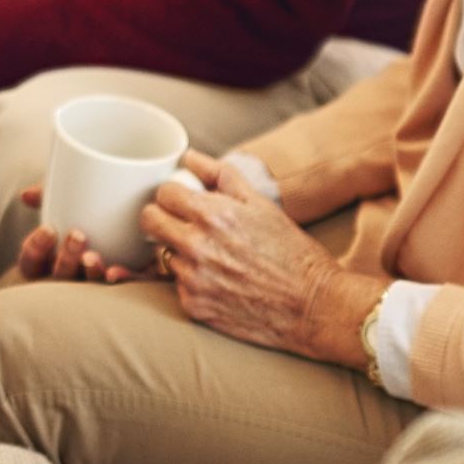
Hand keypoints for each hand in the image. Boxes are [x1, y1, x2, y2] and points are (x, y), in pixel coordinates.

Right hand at [15, 185, 158, 284]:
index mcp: (53, 255)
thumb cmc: (94, 200)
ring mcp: (99, 280)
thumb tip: (26, 195)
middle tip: (78, 235)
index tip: (48, 229)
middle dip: (66, 259)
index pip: (33, 262)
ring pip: (87, 288)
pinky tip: (115, 273)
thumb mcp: (71, 194)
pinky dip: (119, 281)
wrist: (139, 201)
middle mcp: (74, 271)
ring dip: (88, 273)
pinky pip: (123, 289)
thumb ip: (48, 193)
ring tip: (93, 257)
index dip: (35, 249)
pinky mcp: (130, 280)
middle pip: (60, 276)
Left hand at [140, 152, 386, 365]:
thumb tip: (189, 157)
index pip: (162, 194)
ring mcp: (192, 279)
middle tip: (182, 224)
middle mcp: (196, 246)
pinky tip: (218, 282)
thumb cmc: (292, 253)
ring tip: (211, 257)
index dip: (173, 195)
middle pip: (149, 221)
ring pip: (163, 255)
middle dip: (162, 218)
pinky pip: (177, 285)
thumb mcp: (262, 205)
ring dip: (179, 252)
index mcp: (212, 215)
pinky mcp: (194, 306)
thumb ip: (220, 176)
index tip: (182, 201)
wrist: (313, 306)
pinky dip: (191, 282)